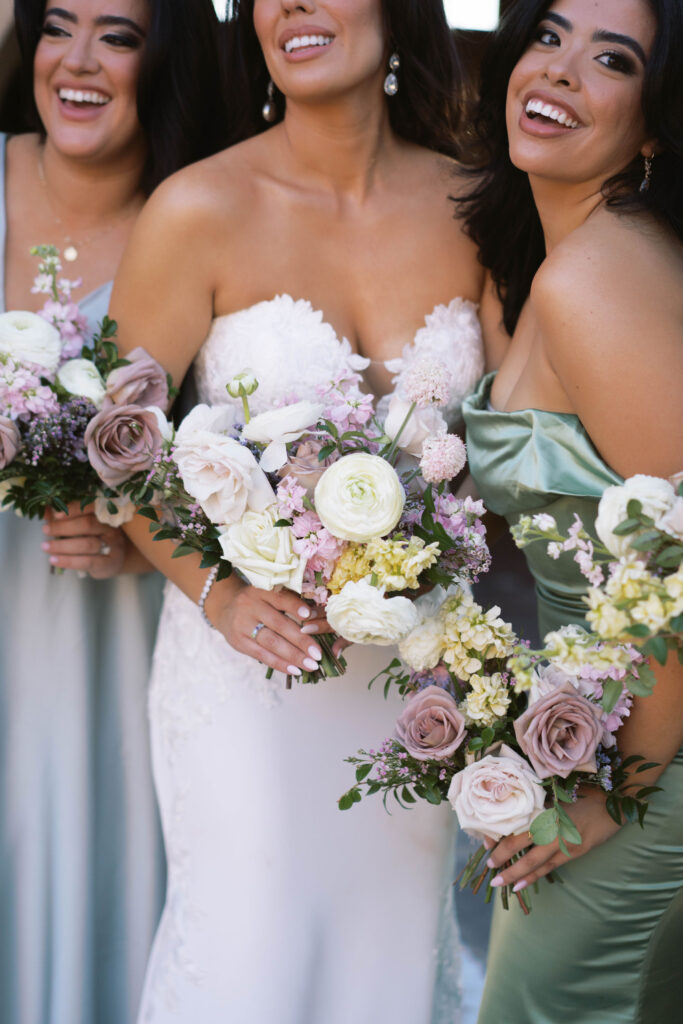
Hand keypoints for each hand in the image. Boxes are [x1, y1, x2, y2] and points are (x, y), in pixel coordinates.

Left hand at [42, 502, 126, 578]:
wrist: (121, 558)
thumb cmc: (98, 538)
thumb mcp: (84, 527)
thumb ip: (66, 518)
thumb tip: (45, 511)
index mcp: (104, 515)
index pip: (91, 507)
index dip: (74, 509)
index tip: (56, 514)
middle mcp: (110, 528)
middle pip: (88, 524)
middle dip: (64, 527)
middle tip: (46, 530)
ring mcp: (112, 546)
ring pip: (87, 544)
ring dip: (63, 546)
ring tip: (46, 546)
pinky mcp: (108, 563)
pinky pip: (87, 562)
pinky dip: (68, 561)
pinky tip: (54, 560)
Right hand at [208, 580, 337, 677]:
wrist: (224, 606)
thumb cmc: (256, 600)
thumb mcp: (267, 593)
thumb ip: (287, 601)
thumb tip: (316, 616)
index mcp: (261, 591)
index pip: (280, 598)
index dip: (294, 606)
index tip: (310, 615)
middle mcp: (251, 607)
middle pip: (278, 624)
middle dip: (300, 640)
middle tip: (318, 653)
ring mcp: (243, 625)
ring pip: (271, 642)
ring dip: (293, 656)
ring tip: (311, 665)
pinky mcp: (239, 642)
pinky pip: (262, 655)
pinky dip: (280, 664)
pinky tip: (295, 670)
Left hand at [485, 789, 621, 892]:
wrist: (612, 804)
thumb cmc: (582, 793)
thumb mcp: (557, 794)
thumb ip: (537, 803)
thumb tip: (513, 811)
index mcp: (543, 810)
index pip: (515, 826)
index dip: (499, 836)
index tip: (484, 842)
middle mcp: (550, 827)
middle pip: (520, 845)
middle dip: (501, 858)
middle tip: (488, 867)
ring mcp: (563, 842)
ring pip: (533, 862)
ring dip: (514, 874)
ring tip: (499, 883)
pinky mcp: (573, 853)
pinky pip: (548, 868)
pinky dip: (533, 877)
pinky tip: (520, 885)